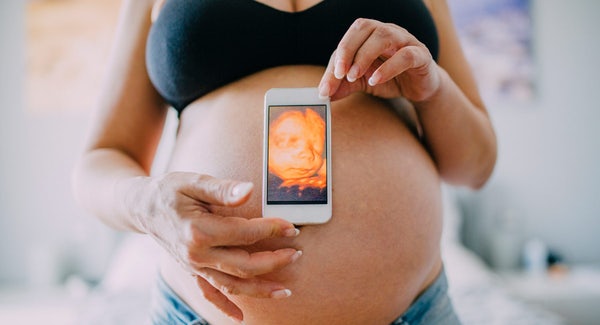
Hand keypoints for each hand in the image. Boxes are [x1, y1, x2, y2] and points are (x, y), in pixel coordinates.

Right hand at [132, 172, 300, 321]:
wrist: (141, 206)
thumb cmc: (168, 191)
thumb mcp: (194, 181)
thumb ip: (223, 188)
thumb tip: (249, 191)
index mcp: (199, 231)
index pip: (244, 234)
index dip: (271, 230)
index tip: (290, 227)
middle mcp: (196, 255)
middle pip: (243, 265)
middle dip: (274, 262)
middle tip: (296, 253)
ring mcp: (194, 266)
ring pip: (232, 285)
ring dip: (260, 290)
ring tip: (285, 291)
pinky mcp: (192, 271)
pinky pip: (209, 293)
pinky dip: (225, 306)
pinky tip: (241, 316)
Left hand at [319, 18, 440, 101]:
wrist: (419, 89)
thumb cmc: (389, 79)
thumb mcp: (361, 82)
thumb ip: (343, 85)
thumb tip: (323, 94)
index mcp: (371, 34)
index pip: (351, 36)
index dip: (340, 53)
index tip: (333, 76)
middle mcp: (388, 32)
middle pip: (365, 27)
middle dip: (348, 49)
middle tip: (340, 74)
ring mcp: (406, 41)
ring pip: (384, 36)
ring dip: (365, 56)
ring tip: (354, 76)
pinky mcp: (421, 56)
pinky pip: (405, 55)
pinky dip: (388, 67)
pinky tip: (376, 80)